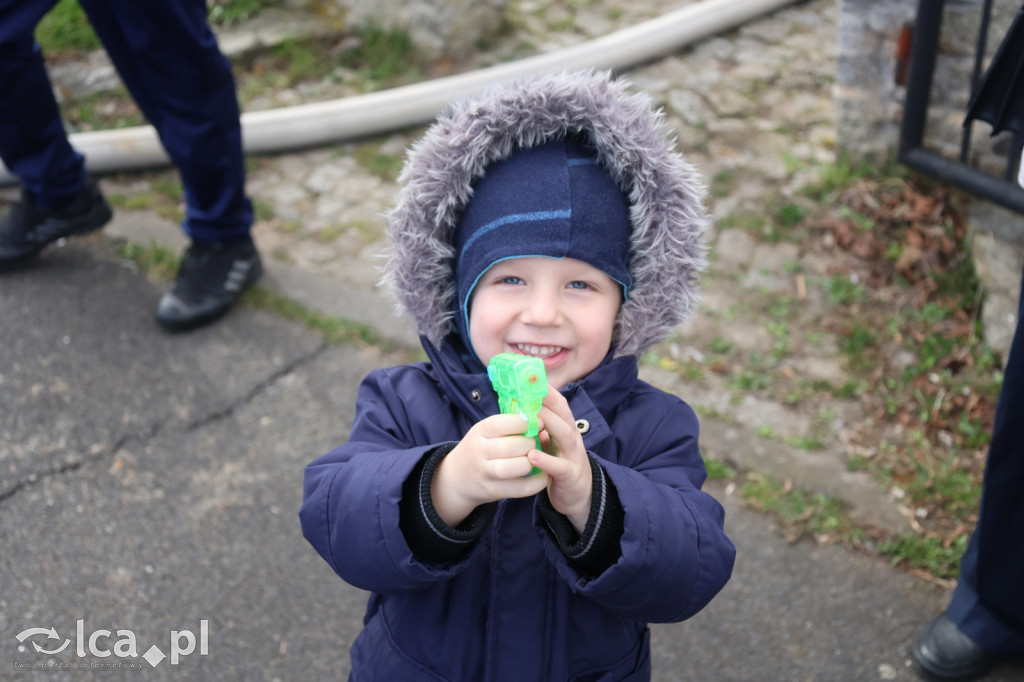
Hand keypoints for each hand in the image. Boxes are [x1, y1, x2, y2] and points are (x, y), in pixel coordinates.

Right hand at [431, 413, 549, 526]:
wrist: (455, 477)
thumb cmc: (478, 449)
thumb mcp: (485, 432)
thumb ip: (507, 426)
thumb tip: (539, 420)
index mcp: (480, 431)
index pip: (502, 423)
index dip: (523, 423)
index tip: (537, 423)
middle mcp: (480, 451)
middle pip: (511, 446)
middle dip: (530, 444)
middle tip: (536, 443)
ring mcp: (486, 473)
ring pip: (514, 468)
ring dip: (531, 463)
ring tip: (536, 459)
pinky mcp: (493, 491)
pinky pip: (520, 489)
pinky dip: (536, 483)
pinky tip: (543, 475)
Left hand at [529, 389, 592, 533]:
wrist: (579, 496)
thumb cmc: (560, 465)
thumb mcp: (552, 444)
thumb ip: (541, 428)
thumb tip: (521, 409)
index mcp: (566, 429)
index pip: (560, 406)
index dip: (549, 393)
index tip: (534, 379)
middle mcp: (573, 439)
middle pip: (563, 416)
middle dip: (549, 404)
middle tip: (531, 393)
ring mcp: (573, 456)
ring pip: (565, 436)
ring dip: (550, 425)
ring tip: (533, 419)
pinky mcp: (570, 475)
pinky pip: (559, 467)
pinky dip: (546, 461)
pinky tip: (532, 456)